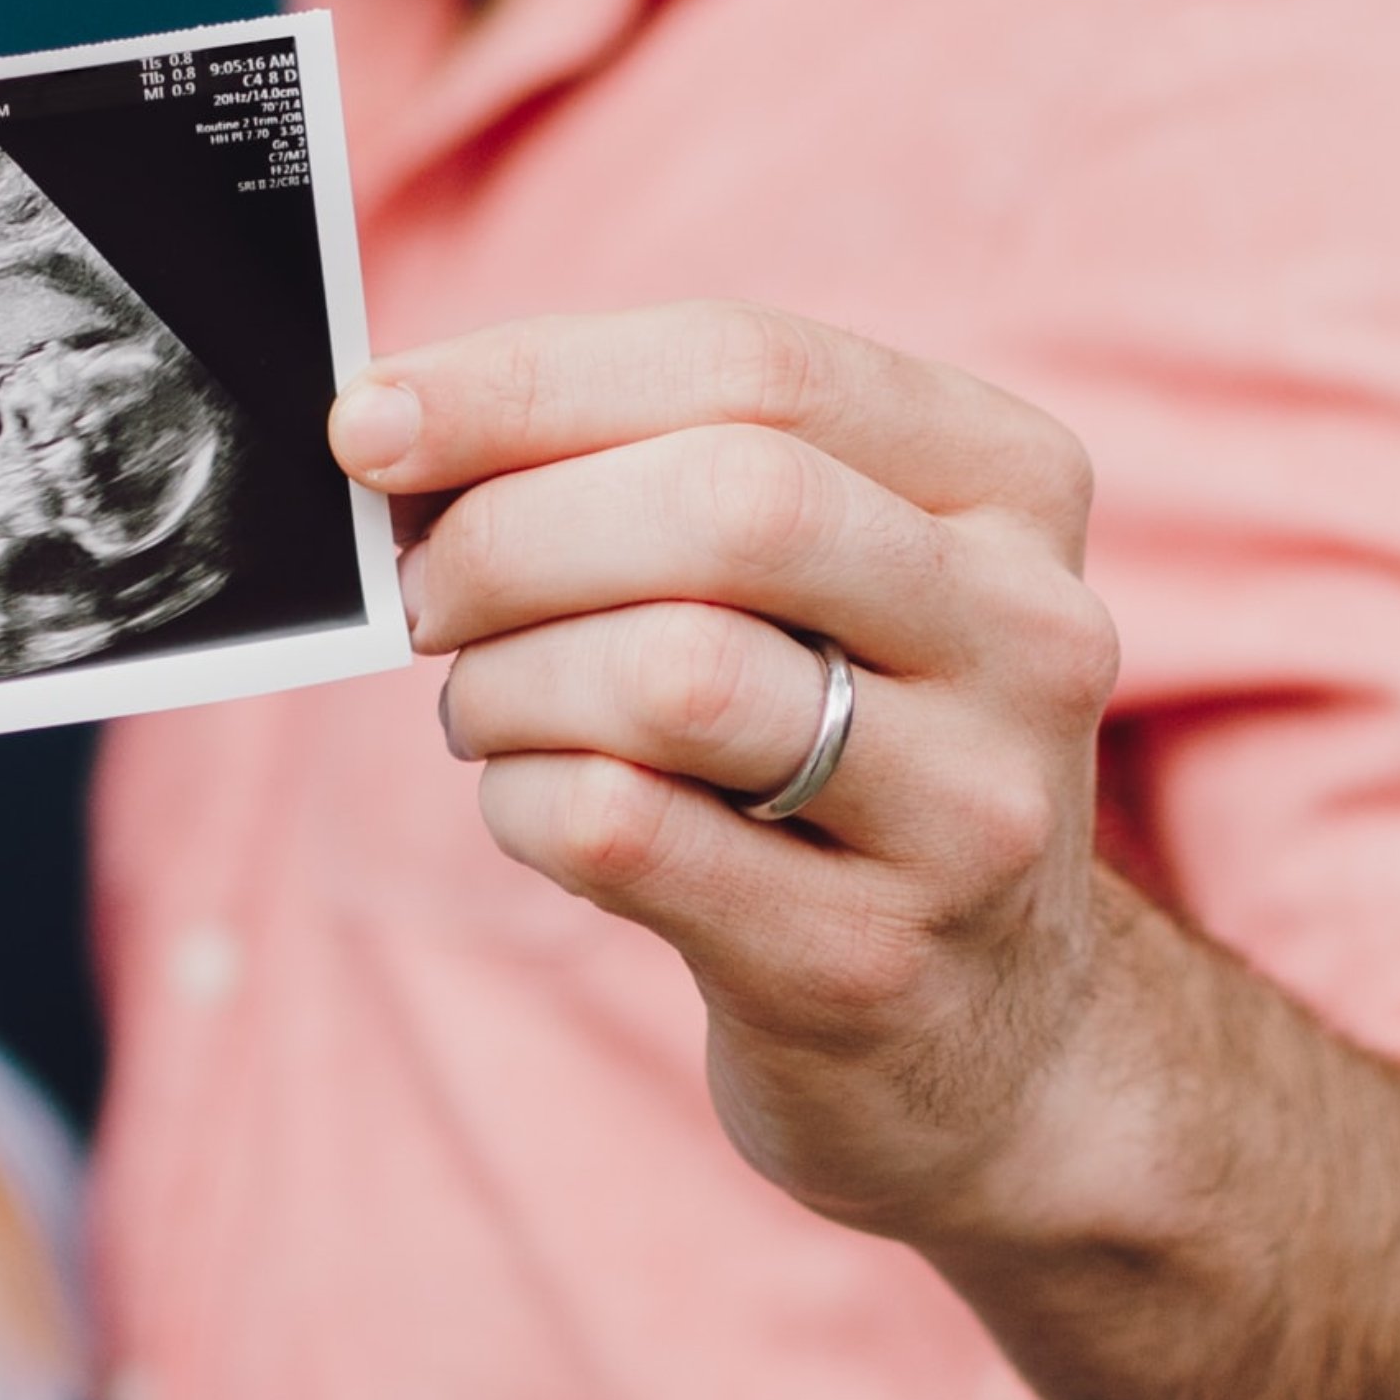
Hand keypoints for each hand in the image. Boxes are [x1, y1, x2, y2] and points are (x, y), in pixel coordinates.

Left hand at [332, 303, 1124, 1241]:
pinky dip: (520, 800)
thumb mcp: (805, 578)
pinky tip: (530, 803)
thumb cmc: (831, 741)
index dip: (527, 381)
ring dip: (507, 680)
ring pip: (670, 674)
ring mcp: (970, 810)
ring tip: (485, 707)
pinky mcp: (868, 960)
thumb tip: (395, 422)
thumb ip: (639, 466)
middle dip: (510, 535)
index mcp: (1007, 483)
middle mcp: (1026, 632)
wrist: (987, 1034)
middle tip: (420, 592)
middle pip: (726, 505)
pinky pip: (623, 829)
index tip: (372, 420)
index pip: (748, 365)